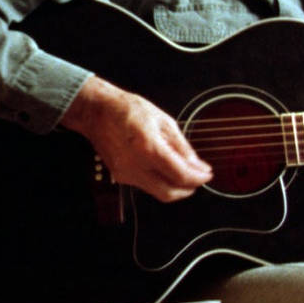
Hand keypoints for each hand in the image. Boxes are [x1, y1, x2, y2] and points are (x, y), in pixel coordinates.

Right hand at [59, 75, 212, 201]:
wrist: (97, 111)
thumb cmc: (127, 109)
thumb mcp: (163, 121)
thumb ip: (182, 146)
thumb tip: (197, 164)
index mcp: (149, 148)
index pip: (181, 175)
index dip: (198, 177)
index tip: (206, 173)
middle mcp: (136, 165)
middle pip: (170, 193)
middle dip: (188, 189)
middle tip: (197, 178)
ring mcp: (126, 173)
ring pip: (158, 193)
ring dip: (174, 187)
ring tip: (182, 172)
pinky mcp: (120, 176)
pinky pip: (146, 186)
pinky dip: (160, 181)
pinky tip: (164, 169)